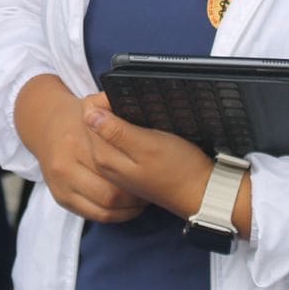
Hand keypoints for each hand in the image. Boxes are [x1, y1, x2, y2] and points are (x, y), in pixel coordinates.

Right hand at [15, 78, 144, 223]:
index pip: (112, 167)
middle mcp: (65, 167)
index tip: (154, 173)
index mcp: (75, 143)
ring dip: (128, 209)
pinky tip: (128, 207)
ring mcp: (61, 186)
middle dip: (135, 196)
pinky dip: (115, 215)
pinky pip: (94, 216)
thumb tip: (135, 100)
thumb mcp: (92, 105)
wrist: (44, 126)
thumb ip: (110, 103)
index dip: (137, 175)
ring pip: (104, 209)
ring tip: (143, 201)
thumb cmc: (77, 118)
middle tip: (152, 191)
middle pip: (110, 193)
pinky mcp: (61, 199)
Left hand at [82, 93, 253, 234]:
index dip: (105, 98)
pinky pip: (116, 141)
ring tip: (139, 116)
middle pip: (93, 122)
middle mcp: (103, 163)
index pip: (88, 113)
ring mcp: (114, 166)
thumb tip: (89, 114)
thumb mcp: (148, 145)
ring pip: (104, 131)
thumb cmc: (178, 169)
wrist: (200, 192)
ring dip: (117, 119)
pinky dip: (125, 131)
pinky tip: (141, 130)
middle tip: (134, 105)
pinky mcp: (126, 167)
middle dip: (109, 108)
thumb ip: (116, 132)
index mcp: (104, 156)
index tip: (125, 97)